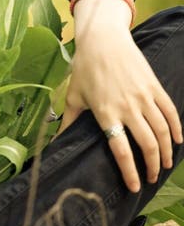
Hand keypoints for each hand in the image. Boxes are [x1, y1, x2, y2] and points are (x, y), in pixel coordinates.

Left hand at [58, 11, 181, 191]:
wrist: (102, 38)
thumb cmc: (85, 67)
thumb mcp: (73, 95)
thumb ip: (67, 122)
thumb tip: (55, 143)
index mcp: (106, 113)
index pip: (121, 150)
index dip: (130, 172)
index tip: (136, 187)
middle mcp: (127, 107)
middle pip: (147, 145)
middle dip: (153, 166)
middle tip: (152, 178)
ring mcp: (143, 96)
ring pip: (162, 131)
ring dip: (166, 152)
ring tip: (165, 164)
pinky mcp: (154, 86)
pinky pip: (170, 112)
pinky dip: (177, 128)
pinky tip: (177, 141)